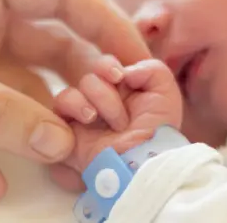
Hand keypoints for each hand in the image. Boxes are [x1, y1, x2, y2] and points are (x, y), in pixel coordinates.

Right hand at [50, 57, 181, 190]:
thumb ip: (152, 68)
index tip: (119, 77)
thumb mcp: (166, 94)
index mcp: (121, 91)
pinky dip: (75, 106)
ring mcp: (82, 116)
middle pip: (89, 75)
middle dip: (106, 91)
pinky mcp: (67, 130)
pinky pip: (60, 103)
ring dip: (97, 101)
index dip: (108, 66)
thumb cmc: (157, 131)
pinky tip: (89, 119)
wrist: (142, 160)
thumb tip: (125, 69)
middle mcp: (100, 101)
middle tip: (122, 117)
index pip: (104, 66)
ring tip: (111, 124)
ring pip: (75, 89)